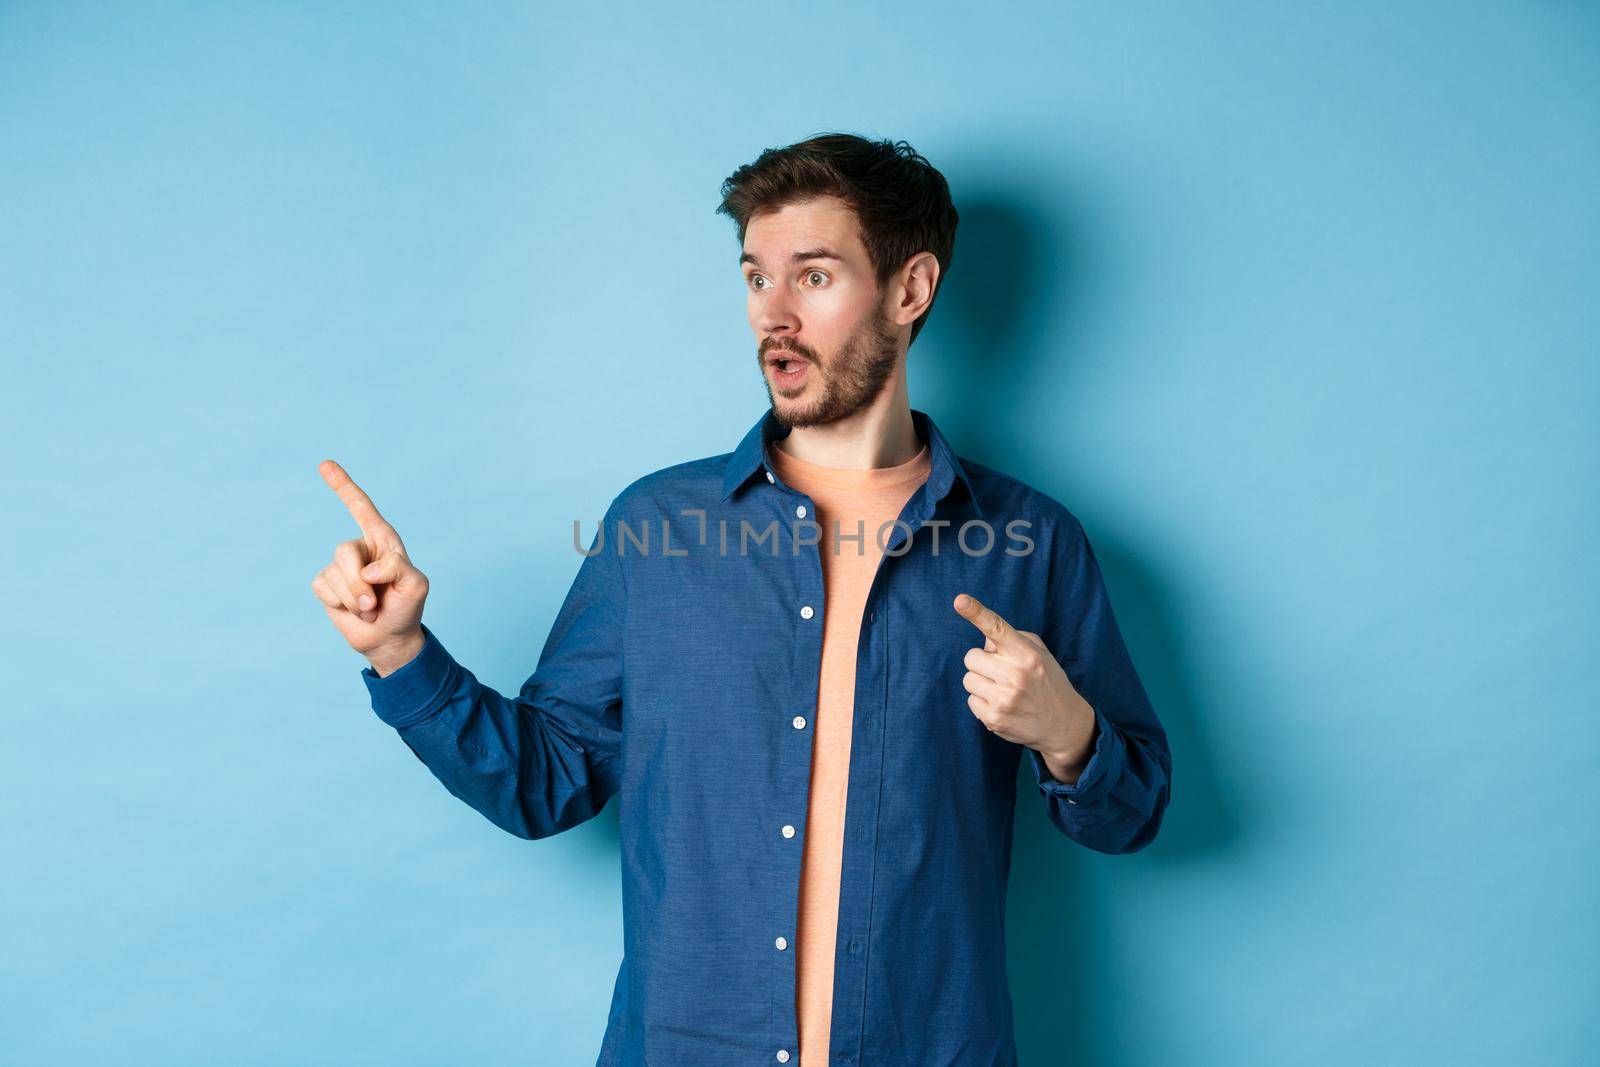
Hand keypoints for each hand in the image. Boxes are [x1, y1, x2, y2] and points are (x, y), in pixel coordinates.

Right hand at [310, 459, 428, 664]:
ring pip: (334, 574)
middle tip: (375, 604)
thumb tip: (367, 568)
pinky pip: (323, 588)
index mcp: (383, 541)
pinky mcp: (326, 586)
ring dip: (354, 599)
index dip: (343, 485)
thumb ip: (398, 568)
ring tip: (370, 611)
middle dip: (359, 584)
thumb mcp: (416, 586)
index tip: (324, 464)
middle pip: (343, 551)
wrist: (390, 638)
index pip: (361, 508)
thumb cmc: (407, 607)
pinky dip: (341, 605)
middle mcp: (359, 549)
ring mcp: (340, 567)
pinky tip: (353, 612)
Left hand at [953, 592, 1095, 776]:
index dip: (976, 612)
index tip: (960, 601)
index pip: (997, 629)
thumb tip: (984, 642)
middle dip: (983, 662)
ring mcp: (1003, 699)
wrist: (1063, 725)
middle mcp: (1015, 676)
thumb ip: (1012, 639)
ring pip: (968, 679)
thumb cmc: (1047, 681)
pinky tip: (1002, 706)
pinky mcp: (994, 719)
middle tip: (1003, 672)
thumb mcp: (1039, 654)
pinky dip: (982, 702)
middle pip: (971, 657)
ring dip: (981, 682)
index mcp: (1027, 655)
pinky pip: (970, 701)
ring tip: (1004, 690)